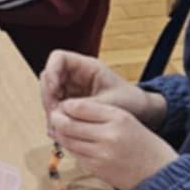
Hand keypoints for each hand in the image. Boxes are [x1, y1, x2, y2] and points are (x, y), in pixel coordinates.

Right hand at [39, 49, 163, 128]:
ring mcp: (71, 89)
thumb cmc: (131, 101)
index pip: (58, 58)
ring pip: (49, 95)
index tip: (55, 89)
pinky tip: (60, 132)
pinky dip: (56, 119)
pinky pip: (56, 108)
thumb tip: (60, 113)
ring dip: (50, 110)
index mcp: (87, 67)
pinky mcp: (71, 104)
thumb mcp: (110, 103)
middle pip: (49, 78)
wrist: (141, 112)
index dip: (52, 71)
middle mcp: (76, 76)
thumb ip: (85, 107)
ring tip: (57, 128)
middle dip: (48, 96)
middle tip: (54, 115)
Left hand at [47, 97, 176, 189]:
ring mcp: (101, 154)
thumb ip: (101, 113)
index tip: (63, 105)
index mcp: (118, 118)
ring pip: (68, 141)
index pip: (81, 107)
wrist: (158, 172)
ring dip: (60, 134)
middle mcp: (108, 135)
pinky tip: (72, 143)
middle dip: (57, 120)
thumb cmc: (143, 143)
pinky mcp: (96, 169)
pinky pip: (75, 155)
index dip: (66, 105)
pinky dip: (70, 148)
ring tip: (60, 129)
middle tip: (54, 117)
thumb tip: (70, 109)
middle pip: (69, 124)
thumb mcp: (127, 119)